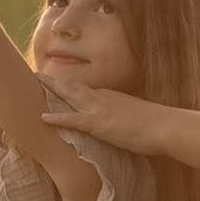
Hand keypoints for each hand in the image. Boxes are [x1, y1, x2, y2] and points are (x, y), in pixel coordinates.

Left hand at [39, 76, 168, 154]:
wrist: (164, 125)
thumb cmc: (155, 124)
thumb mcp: (135, 115)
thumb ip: (123, 116)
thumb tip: (119, 123)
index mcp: (110, 96)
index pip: (84, 90)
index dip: (68, 87)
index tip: (56, 85)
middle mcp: (102, 97)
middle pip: (73, 87)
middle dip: (54, 82)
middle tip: (37, 75)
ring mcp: (99, 109)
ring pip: (69, 96)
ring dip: (51, 90)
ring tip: (35, 83)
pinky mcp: (98, 123)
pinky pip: (72, 120)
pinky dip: (57, 118)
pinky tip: (42, 118)